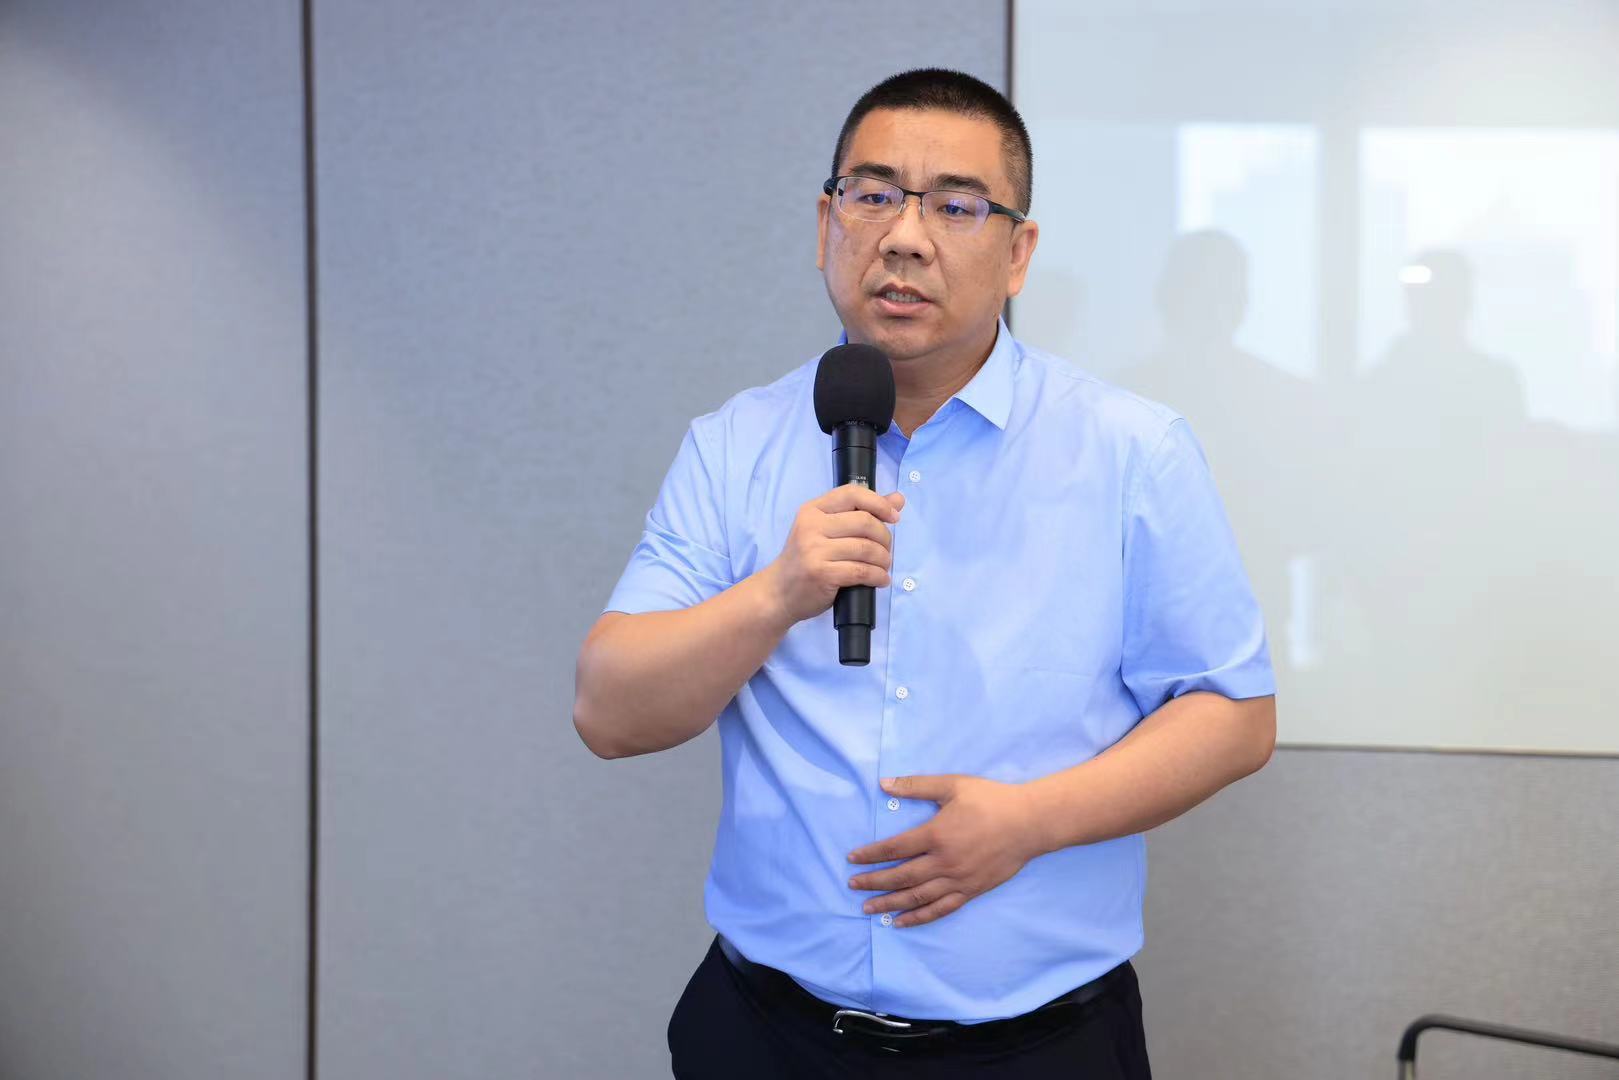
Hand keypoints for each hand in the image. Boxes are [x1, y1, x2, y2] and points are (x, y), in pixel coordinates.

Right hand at [761, 484, 904, 624]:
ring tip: (883, 567)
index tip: (894, 517)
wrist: (778, 592)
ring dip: (883, 560)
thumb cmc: (806, 560)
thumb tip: (898, 499)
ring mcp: (814, 550)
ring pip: (866, 548)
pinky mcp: (821, 573)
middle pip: (864, 522)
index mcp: (813, 510)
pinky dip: (877, 576)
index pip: (852, 493)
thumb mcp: (826, 531)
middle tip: (886, 551)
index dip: (879, 503)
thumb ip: (860, 513)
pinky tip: (879, 580)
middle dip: (884, 537)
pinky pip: (861, 571)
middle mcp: (811, 525)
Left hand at [846, 774, 1047, 927]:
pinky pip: (940, 909)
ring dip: (890, 904)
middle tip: (853, 885)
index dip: (871, 855)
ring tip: (869, 909)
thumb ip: (917, 786)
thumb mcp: (953, 786)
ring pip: (917, 897)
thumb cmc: (991, 800)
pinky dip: (919, 917)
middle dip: (874, 882)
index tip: (852, 859)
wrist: (1029, 823)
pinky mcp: (971, 891)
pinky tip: (902, 922)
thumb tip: (883, 784)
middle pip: (901, 877)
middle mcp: (944, 862)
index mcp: (936, 835)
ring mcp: (958, 880)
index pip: (894, 849)